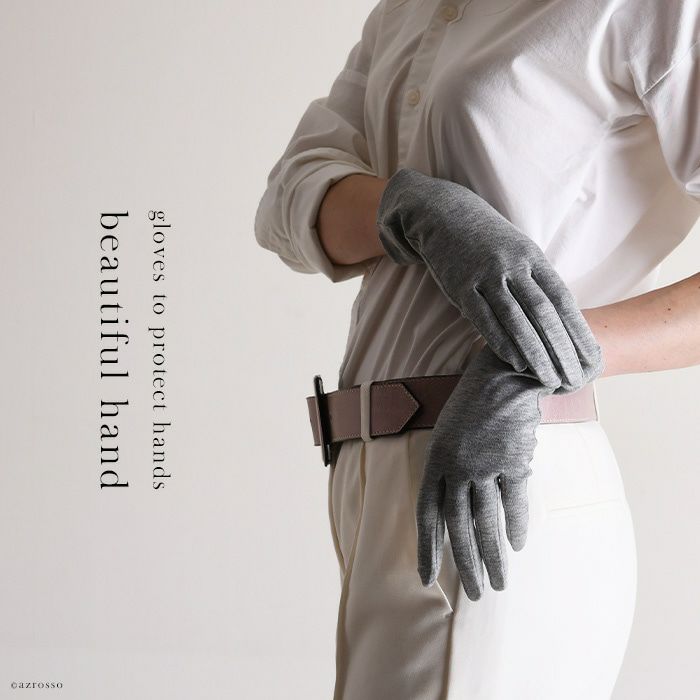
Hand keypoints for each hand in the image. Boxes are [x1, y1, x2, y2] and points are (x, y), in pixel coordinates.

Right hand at [376, 167, 602, 390]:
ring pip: (517, 319)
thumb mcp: (516, 250)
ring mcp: (487, 275)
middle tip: (576, 377)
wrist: (443, 214)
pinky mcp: (461, 286)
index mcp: (532, 257)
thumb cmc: (484, 239)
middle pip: (544, 313)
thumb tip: (555, 312)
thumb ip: (534, 278)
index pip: (562, 299)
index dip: (578, 330)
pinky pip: (485, 319)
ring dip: (535, 352)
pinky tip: (516, 362)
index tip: (592, 357)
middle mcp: (513, 266)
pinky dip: (502, 342)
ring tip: (550, 378)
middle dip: (562, 348)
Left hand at [416, 343, 567, 600]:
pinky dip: (517, 525)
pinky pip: (515, 501)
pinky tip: (518, 545)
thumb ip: (446, 472)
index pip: (427, 515)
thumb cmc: (470, 406)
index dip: (427, 549)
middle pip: (459, 527)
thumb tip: (451, 512)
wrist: (501, 375)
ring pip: (488, 522)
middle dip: (466, 565)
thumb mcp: (445, 436)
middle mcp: (457, 468)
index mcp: (435, 462)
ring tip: (499, 583)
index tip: (427, 578)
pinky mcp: (514, 460)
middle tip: (476, 594)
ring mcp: (486, 465)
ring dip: (494, 557)